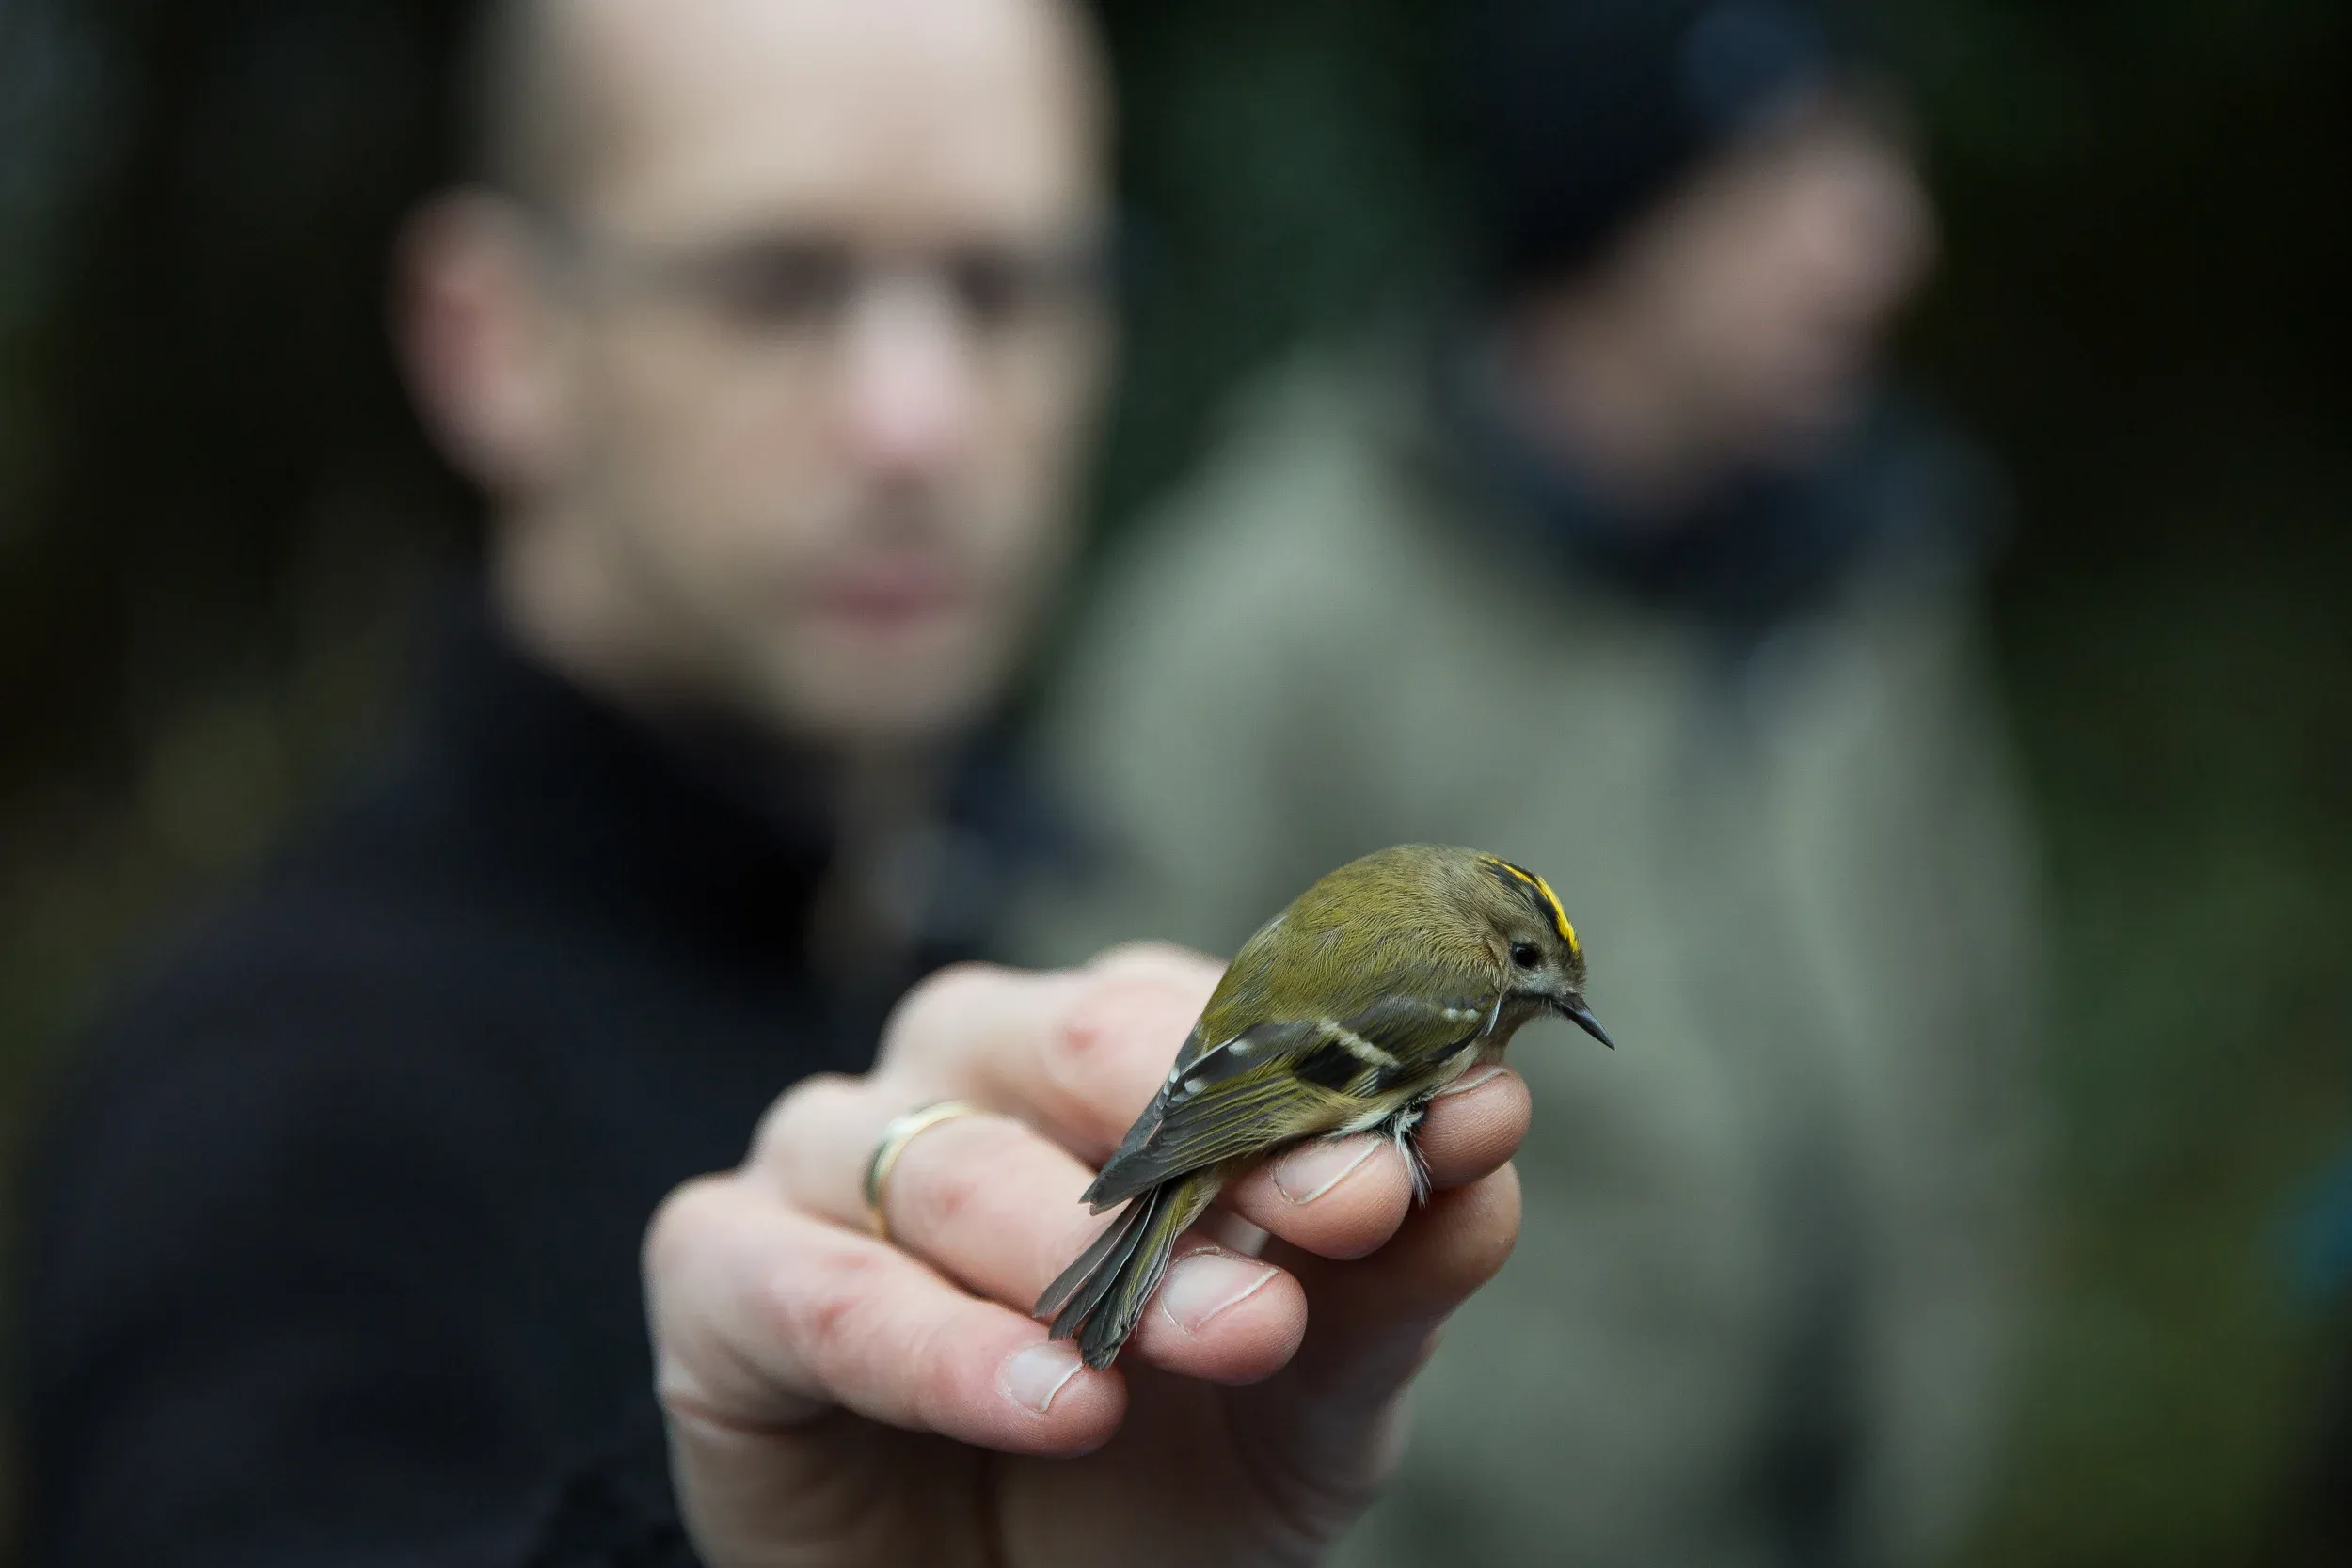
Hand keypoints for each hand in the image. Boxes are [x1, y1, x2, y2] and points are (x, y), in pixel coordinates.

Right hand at [644, 945, 1529, 1567]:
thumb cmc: (1164, 1473)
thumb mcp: (1310, 1394)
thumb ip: (1393, 1266)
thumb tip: (1499, 1128)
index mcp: (1114, 1053)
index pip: (1218, 1015)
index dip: (1320, 1082)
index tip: (1418, 1163)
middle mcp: (970, 1065)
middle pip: (1076, 1045)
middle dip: (1203, 1157)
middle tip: (1293, 1269)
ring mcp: (835, 1153)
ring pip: (940, 1152)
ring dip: (1069, 1257)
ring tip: (1171, 1361)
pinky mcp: (719, 1264)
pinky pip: (808, 1281)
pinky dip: (928, 1342)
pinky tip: (1044, 1406)